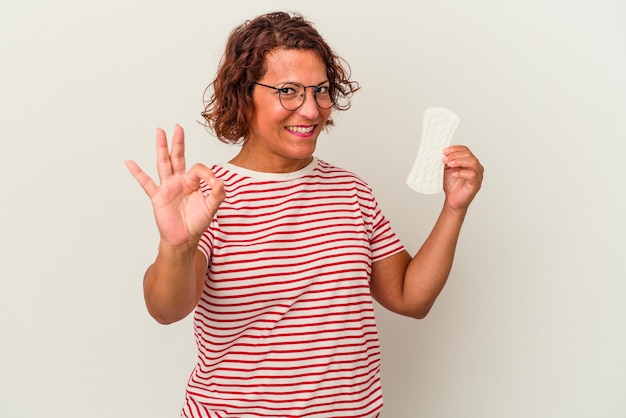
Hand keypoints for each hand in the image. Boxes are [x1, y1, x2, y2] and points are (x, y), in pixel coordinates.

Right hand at [125, 125, 224, 247]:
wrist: (184, 238)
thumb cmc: (197, 222)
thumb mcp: (211, 207)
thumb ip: (217, 194)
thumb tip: (221, 182)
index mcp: (192, 182)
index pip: (198, 168)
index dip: (207, 173)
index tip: (214, 184)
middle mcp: (179, 181)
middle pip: (178, 157)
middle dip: (178, 142)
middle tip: (178, 127)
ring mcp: (167, 187)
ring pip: (163, 163)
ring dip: (161, 148)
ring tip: (160, 132)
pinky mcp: (158, 197)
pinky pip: (146, 183)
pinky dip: (138, 173)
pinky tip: (130, 162)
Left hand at [442, 145, 483, 210]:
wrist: (452, 200)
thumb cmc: (452, 185)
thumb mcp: (446, 170)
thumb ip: (446, 161)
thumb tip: (441, 154)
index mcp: (469, 162)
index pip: (465, 150)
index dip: (455, 149)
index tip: (444, 151)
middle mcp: (475, 167)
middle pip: (469, 154)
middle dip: (455, 155)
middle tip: (444, 159)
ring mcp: (477, 175)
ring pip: (473, 162)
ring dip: (459, 161)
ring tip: (449, 164)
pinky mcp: (476, 184)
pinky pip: (473, 175)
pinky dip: (462, 172)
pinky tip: (454, 174)